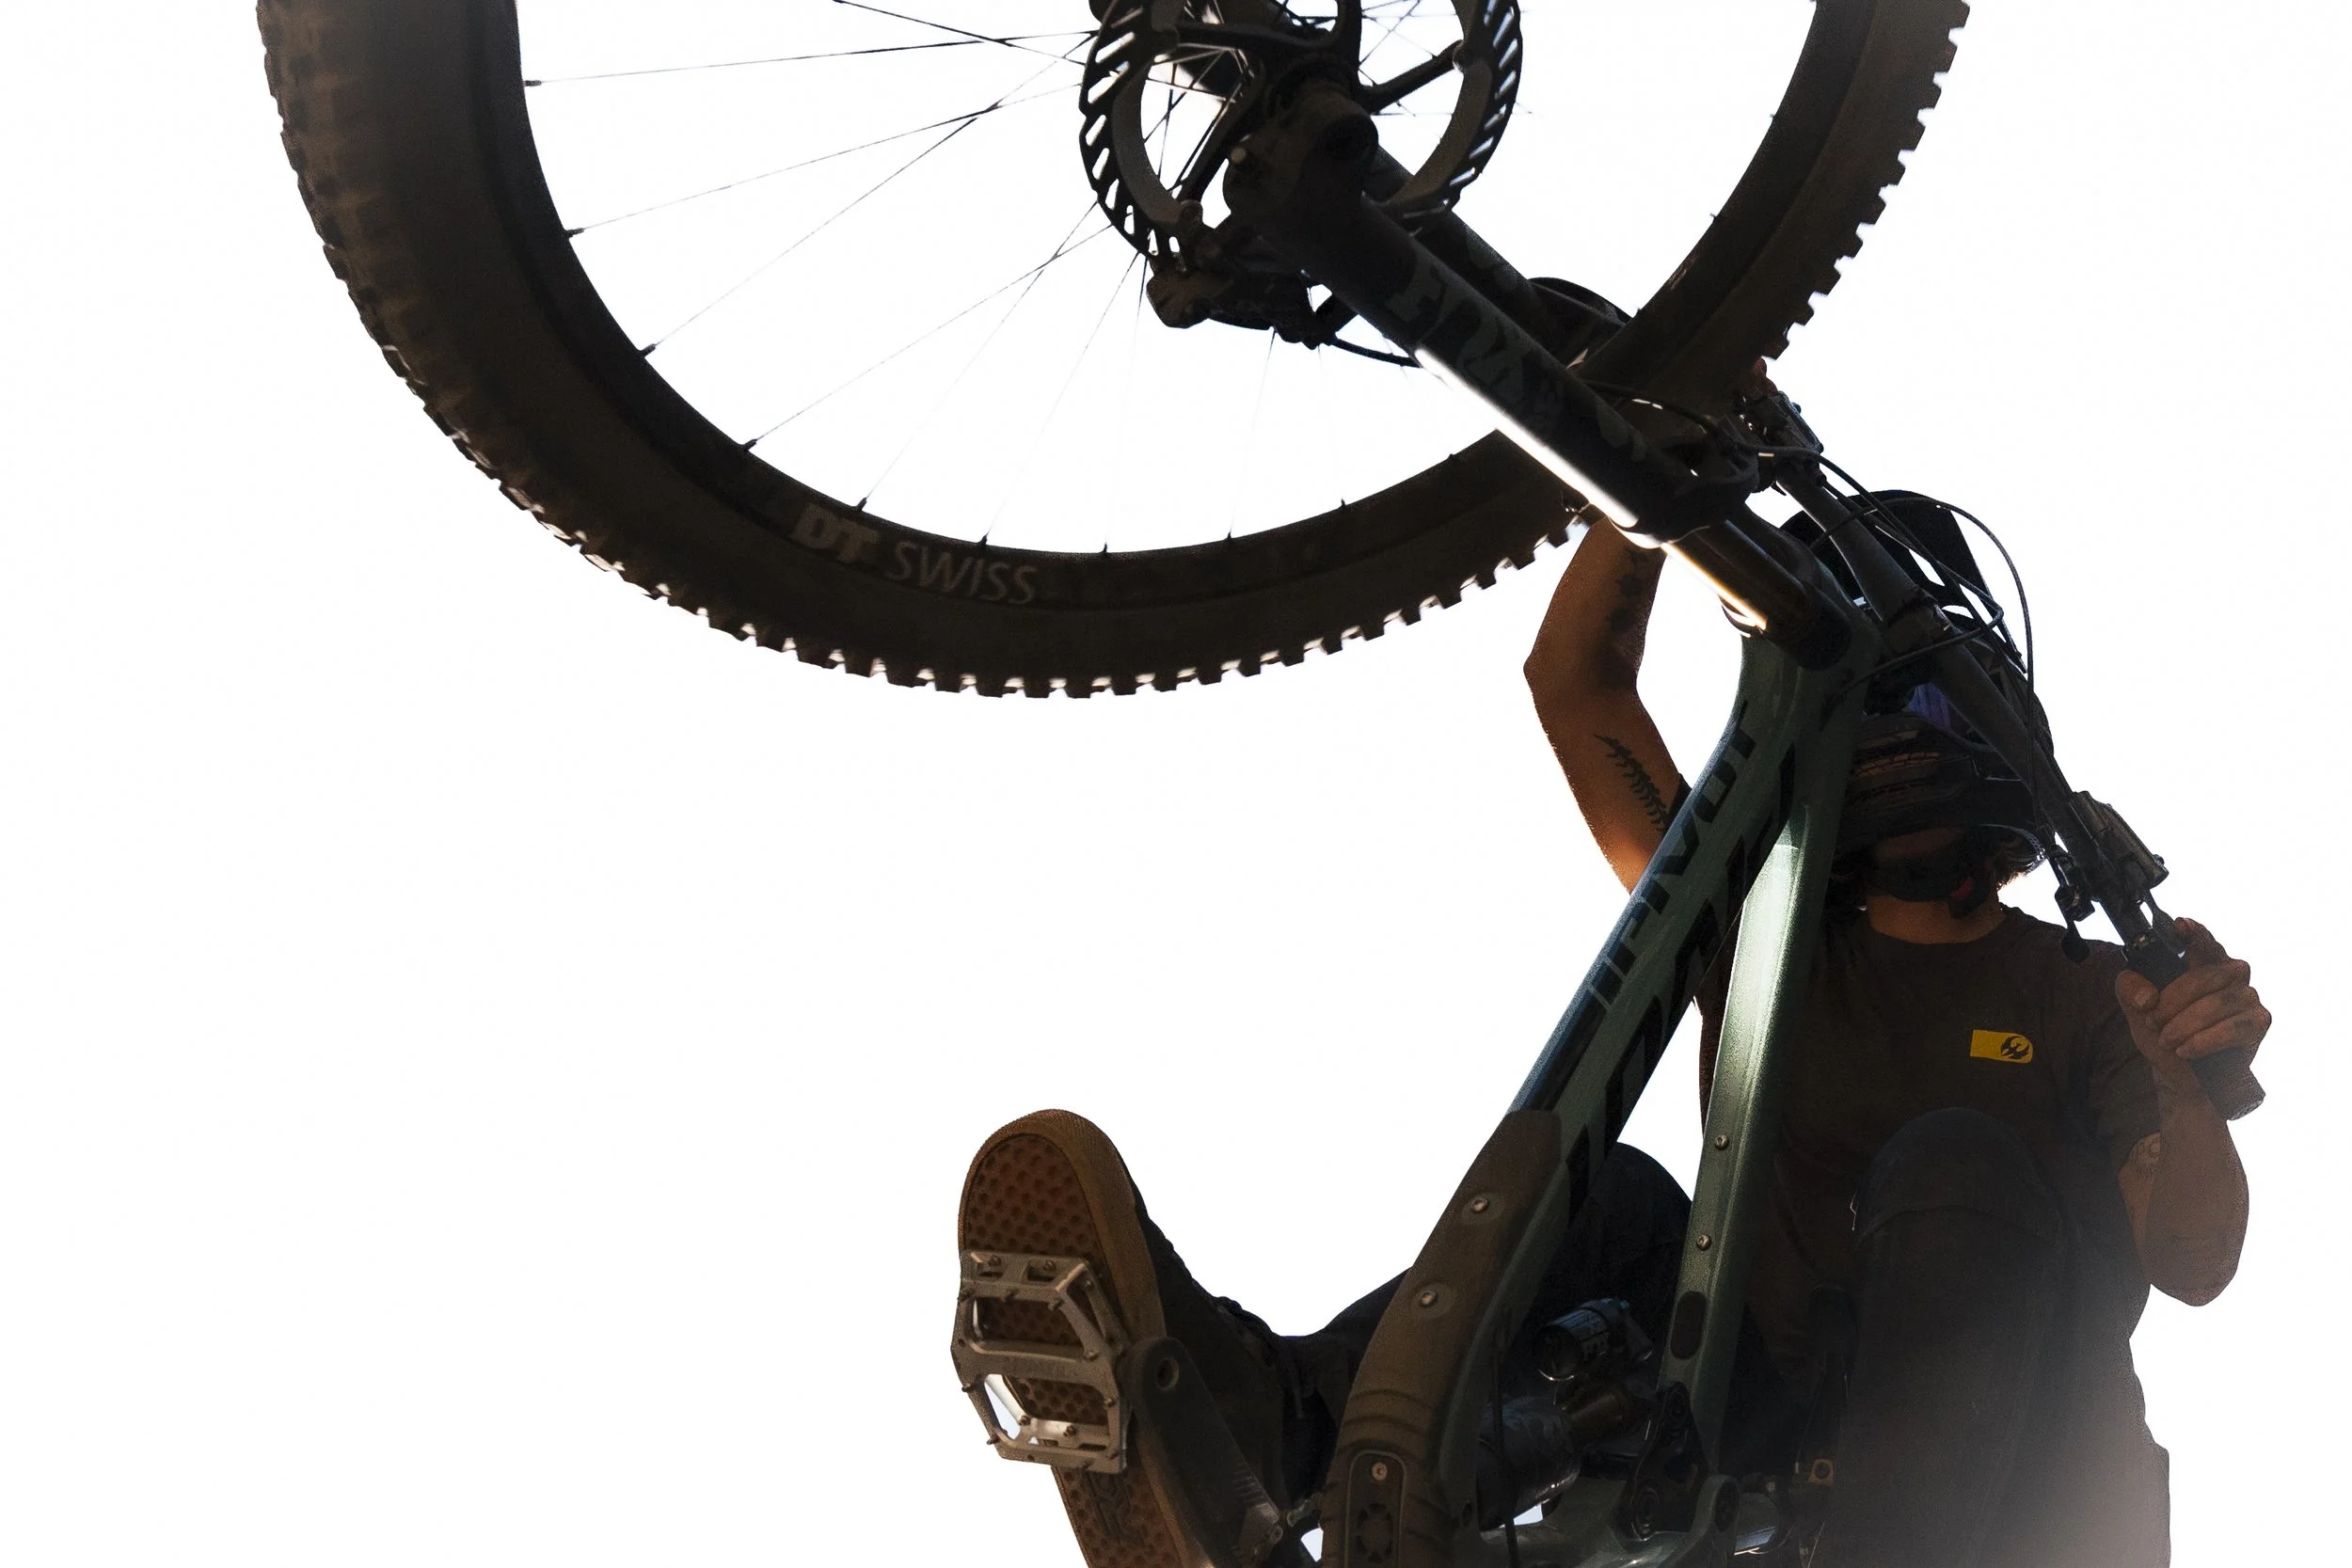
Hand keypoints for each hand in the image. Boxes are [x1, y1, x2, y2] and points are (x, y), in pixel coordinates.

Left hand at [2114, 918, 2270, 1074]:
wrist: (2181, 1073)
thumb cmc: (2164, 1032)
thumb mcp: (2137, 1009)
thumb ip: (2130, 989)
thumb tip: (2147, 997)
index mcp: (2203, 960)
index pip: (2202, 940)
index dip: (2194, 931)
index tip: (2179, 925)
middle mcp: (2231, 972)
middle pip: (2203, 976)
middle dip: (2172, 1001)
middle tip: (2153, 1021)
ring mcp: (2248, 996)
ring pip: (2216, 1003)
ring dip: (2185, 1024)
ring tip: (2167, 1041)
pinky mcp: (2258, 1022)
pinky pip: (2232, 1028)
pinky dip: (2204, 1040)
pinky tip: (2186, 1050)